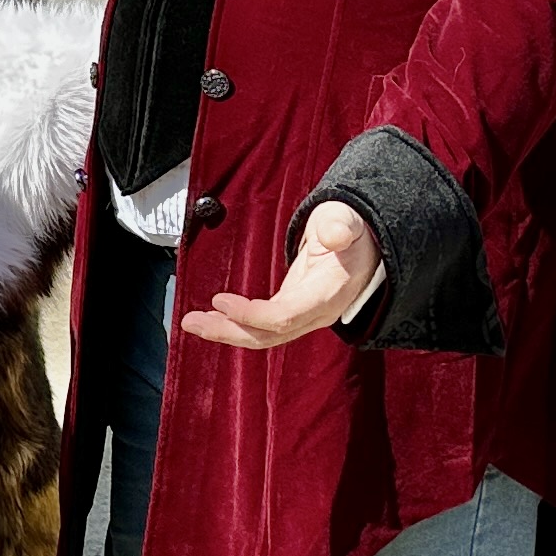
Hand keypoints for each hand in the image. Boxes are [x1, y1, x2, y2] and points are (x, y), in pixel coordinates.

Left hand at [182, 200, 380, 350]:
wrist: (364, 246)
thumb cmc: (352, 230)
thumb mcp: (347, 219)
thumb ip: (340, 225)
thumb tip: (334, 234)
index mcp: (329, 293)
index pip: (286, 316)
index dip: (251, 314)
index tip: (220, 301)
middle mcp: (317, 313)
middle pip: (270, 334)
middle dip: (229, 331)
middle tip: (191, 321)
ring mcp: (305, 316)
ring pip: (264, 336)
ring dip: (226, 332)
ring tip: (193, 323)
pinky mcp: (293, 311)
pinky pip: (263, 327)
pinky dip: (236, 325)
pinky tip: (213, 319)